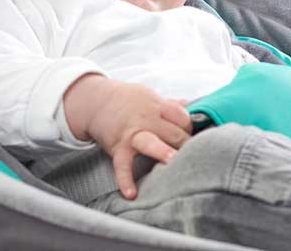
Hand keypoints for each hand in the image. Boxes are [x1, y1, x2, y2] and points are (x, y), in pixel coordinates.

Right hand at [62, 75, 191, 199]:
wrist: (97, 101)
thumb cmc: (128, 100)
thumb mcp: (151, 96)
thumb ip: (171, 104)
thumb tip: (192, 106)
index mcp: (158, 106)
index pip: (182, 117)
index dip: (189, 128)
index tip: (189, 138)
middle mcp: (147, 118)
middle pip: (173, 133)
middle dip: (185, 146)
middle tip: (191, 158)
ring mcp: (132, 133)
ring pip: (150, 142)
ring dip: (162, 151)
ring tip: (172, 161)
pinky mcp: (118, 147)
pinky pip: (122, 165)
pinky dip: (125, 180)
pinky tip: (131, 193)